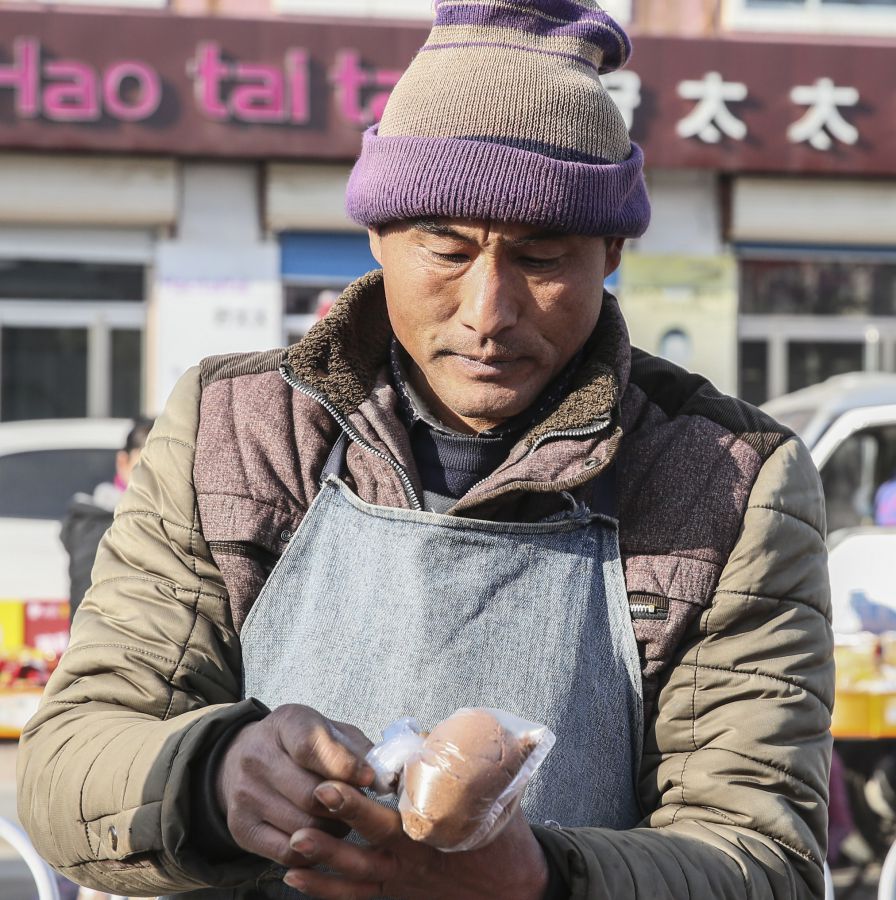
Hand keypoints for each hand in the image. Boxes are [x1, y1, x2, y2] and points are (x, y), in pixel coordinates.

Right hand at [215, 705, 374, 868]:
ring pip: (304, 826)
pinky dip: (313, 850)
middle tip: (357, 804)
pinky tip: (321, 835)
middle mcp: (257, 756)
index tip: (368, 778)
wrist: (246, 758)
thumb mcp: (329, 731)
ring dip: (333, 829)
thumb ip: (357, 749)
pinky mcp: (241, 828)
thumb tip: (384, 776)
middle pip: (311, 794)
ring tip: (341, 818)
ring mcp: (245, 794)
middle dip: (344, 804)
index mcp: (285, 723)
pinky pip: (288, 853)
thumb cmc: (302, 743)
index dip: (345, 766)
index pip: (312, 747)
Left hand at [283, 782, 548, 899]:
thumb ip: (463, 766)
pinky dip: (324, 889)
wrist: (513, 892)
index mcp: (438, 825)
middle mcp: (416, 852)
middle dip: (346, 814)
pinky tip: (295, 876)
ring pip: (358, 870)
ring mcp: (402, 876)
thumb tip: (428, 734)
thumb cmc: (504, 839)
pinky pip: (355, 895)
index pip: (400, 806)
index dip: (367, 797)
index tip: (338, 781)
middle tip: (318, 795)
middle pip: (376, 834)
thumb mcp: (497, 797)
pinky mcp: (394, 891)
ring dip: (327, 856)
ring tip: (295, 840)